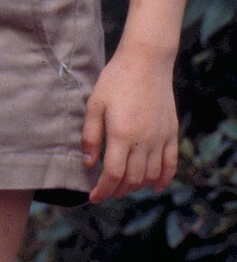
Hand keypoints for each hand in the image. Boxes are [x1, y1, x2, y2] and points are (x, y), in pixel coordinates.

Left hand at [82, 43, 180, 201]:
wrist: (145, 63)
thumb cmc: (114, 81)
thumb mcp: (94, 105)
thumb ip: (91, 136)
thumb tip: (89, 164)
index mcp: (121, 135)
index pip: (113, 174)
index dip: (103, 190)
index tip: (93, 198)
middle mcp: (143, 141)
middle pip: (132, 179)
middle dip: (117, 190)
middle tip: (105, 192)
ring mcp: (160, 138)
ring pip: (151, 175)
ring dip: (137, 186)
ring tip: (123, 188)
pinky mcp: (171, 133)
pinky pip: (171, 163)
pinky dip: (164, 178)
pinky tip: (155, 186)